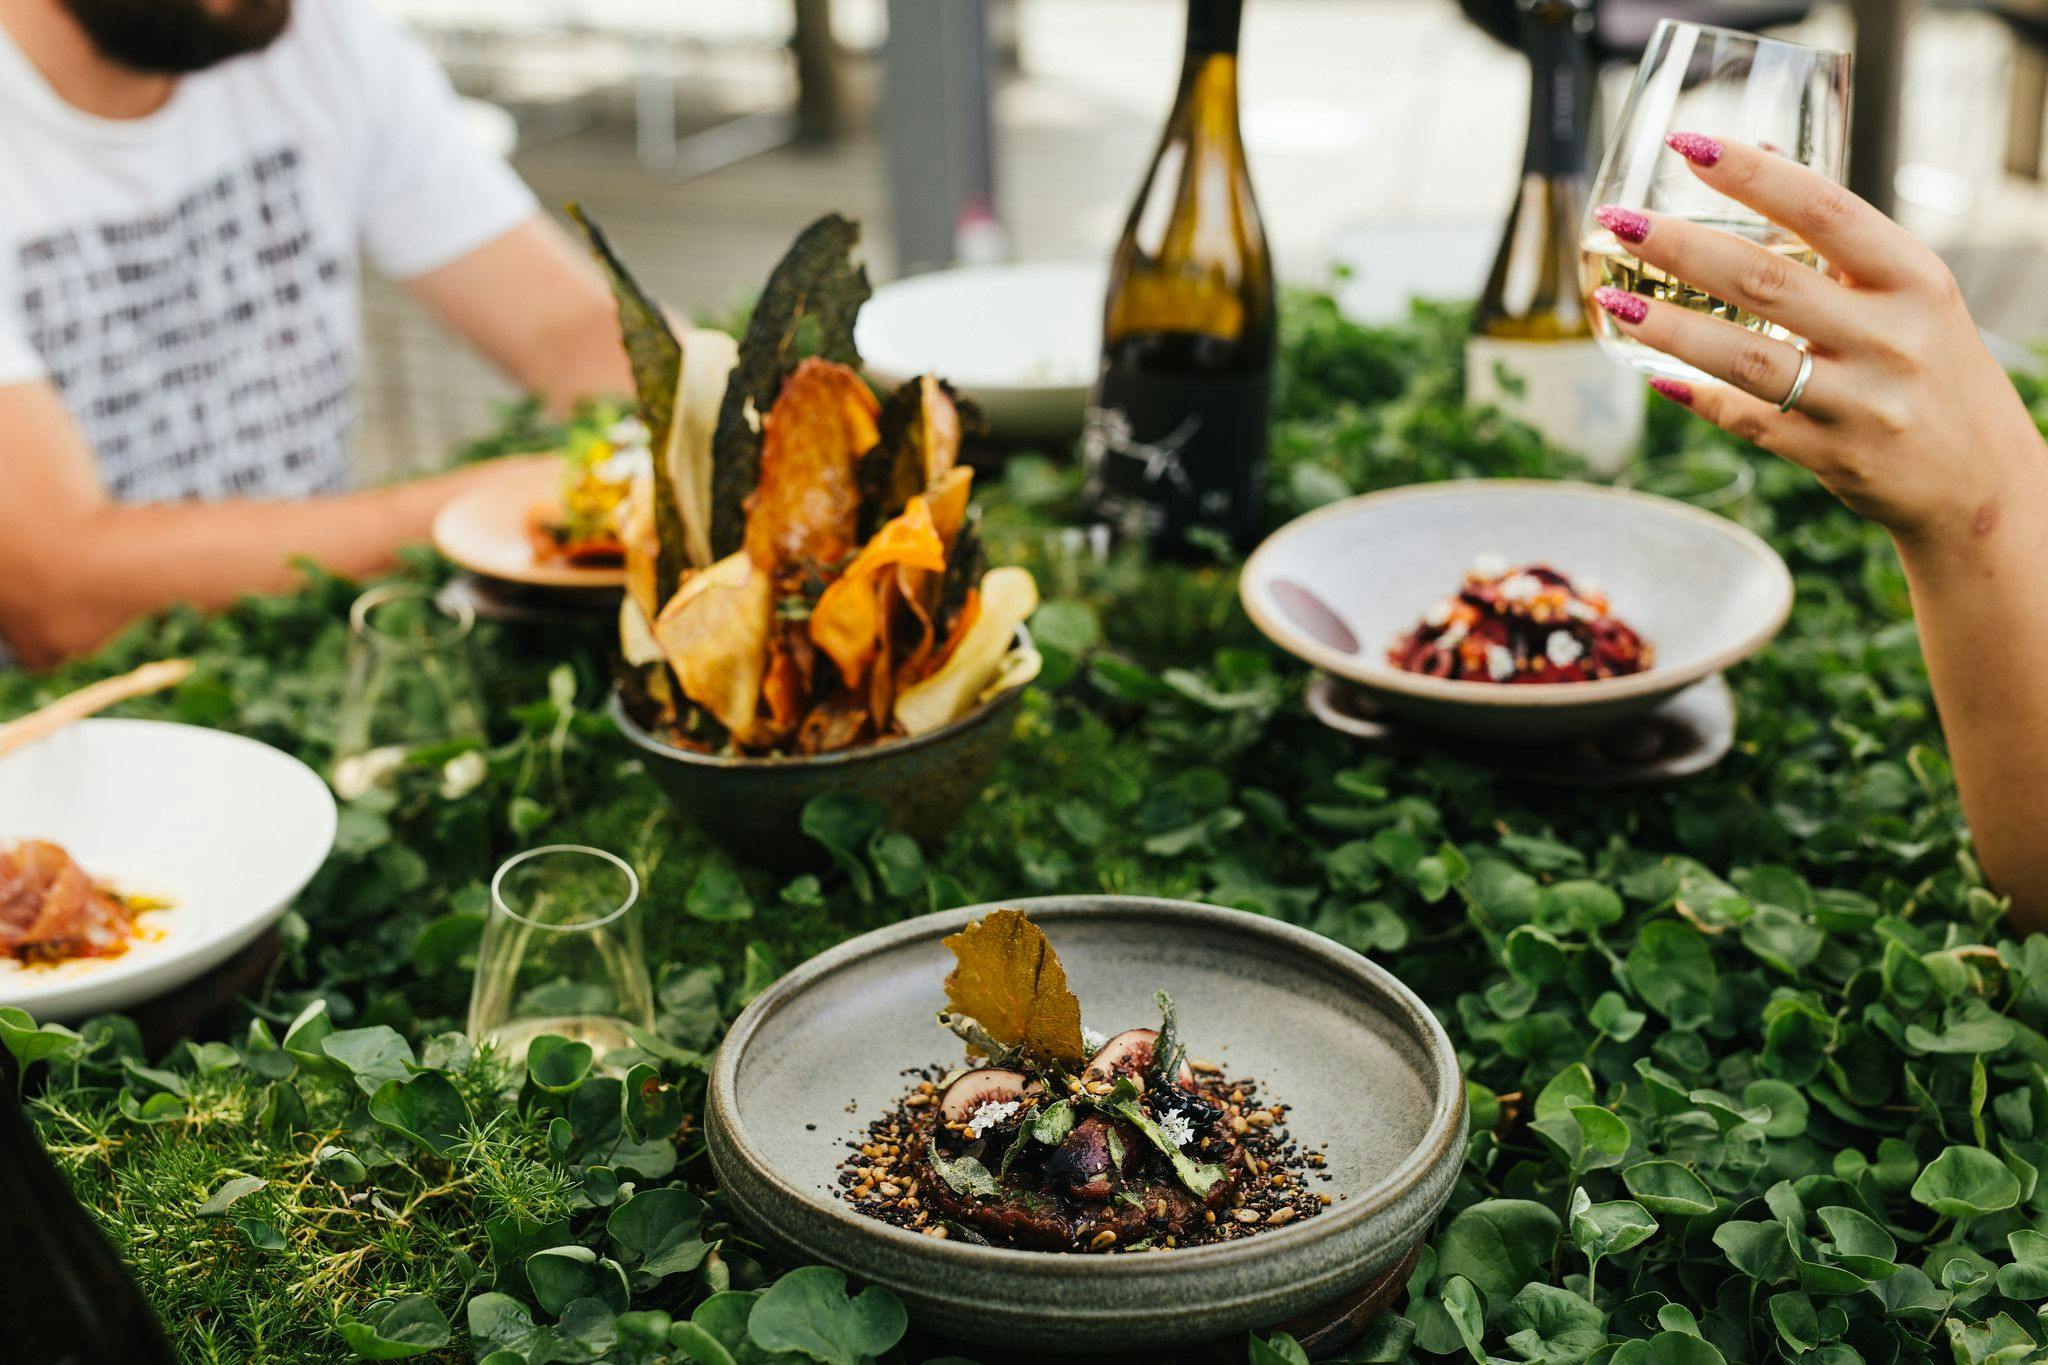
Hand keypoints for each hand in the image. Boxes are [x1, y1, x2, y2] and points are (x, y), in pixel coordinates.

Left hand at [1588, 135, 2046, 546]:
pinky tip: (1653, 376)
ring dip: (1667, 328)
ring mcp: (1862, 400)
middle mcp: (1891, 334)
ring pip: (1744, 357)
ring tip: (1611, 302)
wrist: (1982, 478)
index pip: (1823, 209)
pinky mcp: (1834, 457)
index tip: (1687, 146)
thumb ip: (1839, 236)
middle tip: (1618, 222)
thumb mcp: (1911, 291)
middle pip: (1764, 280)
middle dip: (1680, 248)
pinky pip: (1749, 421)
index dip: (1751, 175)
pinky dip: (1697, 398)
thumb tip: (1761, 153)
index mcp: (1914, 277)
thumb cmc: (1932, 364)